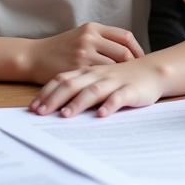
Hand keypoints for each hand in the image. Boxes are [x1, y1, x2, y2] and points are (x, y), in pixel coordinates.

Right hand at [27, 22, 143, 83]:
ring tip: (129, 86)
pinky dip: (109, 85)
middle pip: (124, 52)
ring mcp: (84, 52)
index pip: (125, 36)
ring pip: (114, 67)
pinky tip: (113, 92)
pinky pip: (100, 78)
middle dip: (134, 66)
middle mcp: (90, 37)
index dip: (137, 50)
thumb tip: (125, 51)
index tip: (141, 60)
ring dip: (123, 78)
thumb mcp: (80, 36)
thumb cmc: (59, 48)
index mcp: (93, 28)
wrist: (34, 56)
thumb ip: (100, 40)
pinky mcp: (77, 68)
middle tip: (138, 77)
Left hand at [30, 58, 164, 117]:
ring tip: (65, 115)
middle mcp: (97, 74)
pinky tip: (101, 115)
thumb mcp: (98, 78)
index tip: (33, 107)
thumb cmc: (121, 76)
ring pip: (93, 90)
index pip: (62, 79)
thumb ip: (80, 86)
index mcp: (88, 71)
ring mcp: (113, 81)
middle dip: (54, 99)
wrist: (152, 70)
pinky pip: (118, 97)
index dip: (47, 92)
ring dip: (78, 103)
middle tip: (40, 113)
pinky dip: (109, 105)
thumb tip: (55, 104)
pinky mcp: (130, 89)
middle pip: (72, 85)